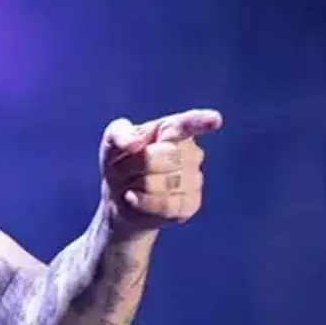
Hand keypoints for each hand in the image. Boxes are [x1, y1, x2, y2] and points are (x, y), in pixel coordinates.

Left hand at [99, 108, 222, 235]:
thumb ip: (118, 134)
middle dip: (133, 164)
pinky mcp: (191, 204)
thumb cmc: (119, 162)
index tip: (214, 120)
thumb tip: (134, 143)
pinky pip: (164, 205)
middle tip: (127, 168)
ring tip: (135, 183)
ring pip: (159, 184)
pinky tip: (137, 198)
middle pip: (160, 157)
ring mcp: (195, 180)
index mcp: (174, 129)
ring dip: (136, 185)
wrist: (121, 198)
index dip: (201, 121)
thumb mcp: (111, 143)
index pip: (188, 123)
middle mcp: (191, 152)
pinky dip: (142, 203)